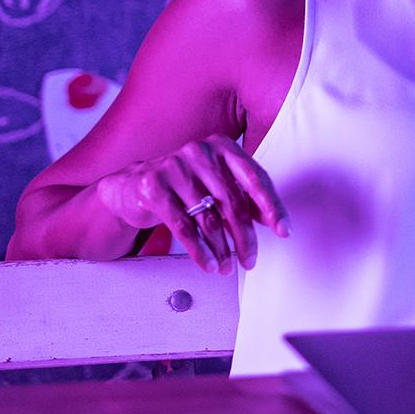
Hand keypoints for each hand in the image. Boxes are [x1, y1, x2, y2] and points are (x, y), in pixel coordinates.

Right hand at [93, 134, 288, 273]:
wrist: (132, 186)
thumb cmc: (182, 186)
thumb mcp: (215, 184)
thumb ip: (243, 196)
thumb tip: (273, 220)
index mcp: (221, 146)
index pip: (255, 177)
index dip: (271, 206)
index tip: (283, 230)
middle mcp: (199, 152)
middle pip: (232, 203)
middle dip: (245, 237)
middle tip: (250, 260)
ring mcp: (174, 168)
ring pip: (208, 218)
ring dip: (222, 249)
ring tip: (228, 267)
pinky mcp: (154, 188)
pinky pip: (184, 227)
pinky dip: (199, 250)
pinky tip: (208, 264)